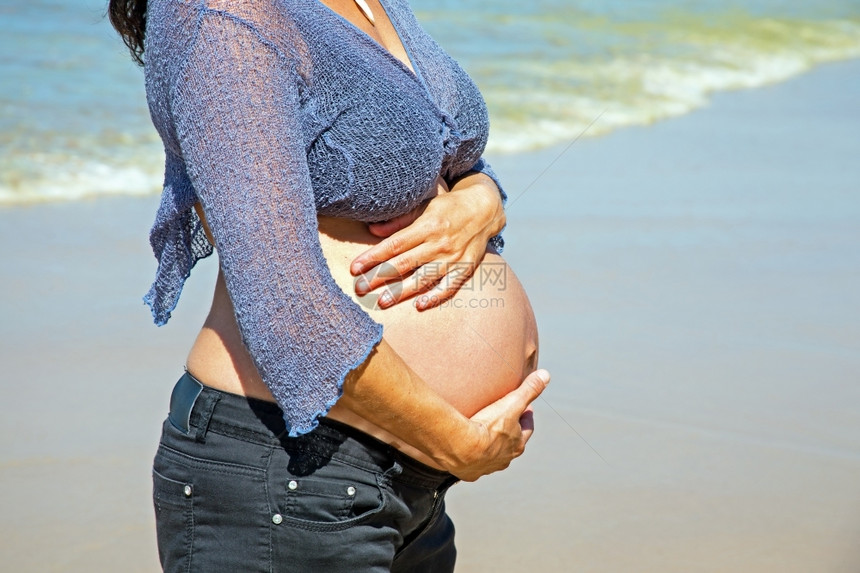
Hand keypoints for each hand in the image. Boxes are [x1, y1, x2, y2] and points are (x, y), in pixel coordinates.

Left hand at [351, 172, 504, 309]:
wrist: (484, 209)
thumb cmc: (448, 208)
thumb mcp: (424, 206)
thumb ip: (399, 220)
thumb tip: (371, 230)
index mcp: (427, 225)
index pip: (394, 245)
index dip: (373, 257)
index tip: (355, 268)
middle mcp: (439, 242)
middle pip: (404, 263)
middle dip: (380, 277)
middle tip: (360, 289)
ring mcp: (453, 257)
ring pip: (424, 277)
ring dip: (403, 291)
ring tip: (383, 302)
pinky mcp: (465, 268)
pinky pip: (450, 286)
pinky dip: (436, 296)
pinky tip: (420, 305)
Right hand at [444, 369, 549, 481]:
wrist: (462, 449)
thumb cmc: (489, 426)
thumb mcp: (512, 403)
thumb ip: (529, 389)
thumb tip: (546, 375)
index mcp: (517, 444)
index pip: (527, 429)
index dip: (526, 417)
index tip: (525, 408)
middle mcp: (505, 459)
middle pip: (511, 444)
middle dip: (510, 432)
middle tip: (506, 420)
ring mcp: (486, 467)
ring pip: (492, 455)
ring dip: (491, 446)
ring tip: (484, 435)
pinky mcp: (469, 472)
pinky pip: (473, 464)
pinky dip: (472, 457)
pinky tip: (465, 451)